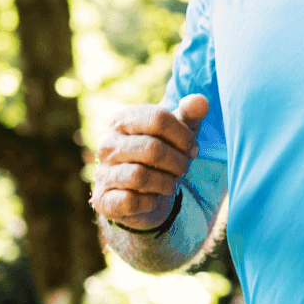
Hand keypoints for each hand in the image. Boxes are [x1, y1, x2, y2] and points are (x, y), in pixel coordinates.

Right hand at [91, 94, 208, 230]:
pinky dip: (149, 202)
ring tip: (169, 184)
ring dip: (166, 183)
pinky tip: (152, 199)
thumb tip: (200, 101)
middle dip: (178, 162)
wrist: (146, 195)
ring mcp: (102, 173)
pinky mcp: (103, 200)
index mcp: (123, 120)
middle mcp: (107, 144)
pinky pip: (130, 201)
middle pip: (152, 148)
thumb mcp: (180, 133)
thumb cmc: (164, 157)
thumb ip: (191, 114)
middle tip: (183, 168)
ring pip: (140, 176)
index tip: (192, 149)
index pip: (158, 118)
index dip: (183, 136)